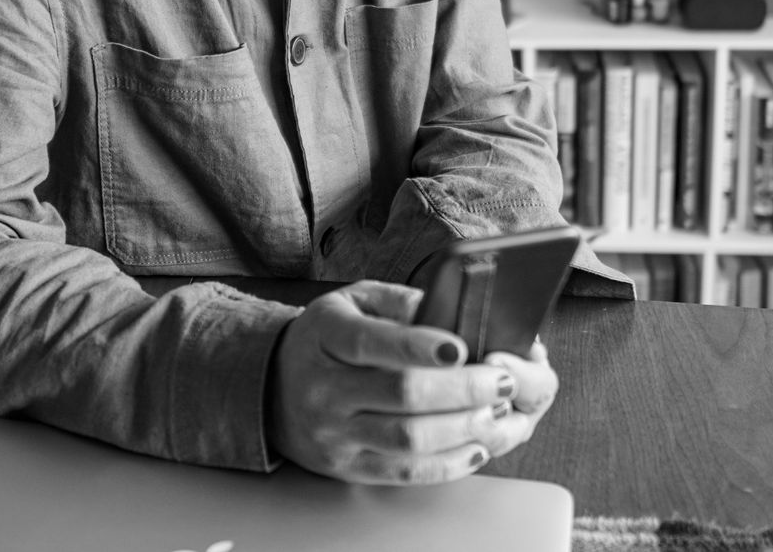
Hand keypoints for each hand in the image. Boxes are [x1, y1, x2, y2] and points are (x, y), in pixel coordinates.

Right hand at [266, 280, 557, 484]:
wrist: (272, 389)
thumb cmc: (323, 339)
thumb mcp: (350, 301)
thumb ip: (397, 300)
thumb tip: (448, 308)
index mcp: (327, 337)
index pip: (373, 342)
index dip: (419, 345)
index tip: (461, 346)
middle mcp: (326, 389)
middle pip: (402, 395)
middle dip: (462, 390)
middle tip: (500, 381)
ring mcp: (335, 434)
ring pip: (409, 439)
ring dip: (464, 428)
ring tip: (497, 412)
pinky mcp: (348, 467)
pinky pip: (406, 472)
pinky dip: (448, 463)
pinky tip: (476, 445)